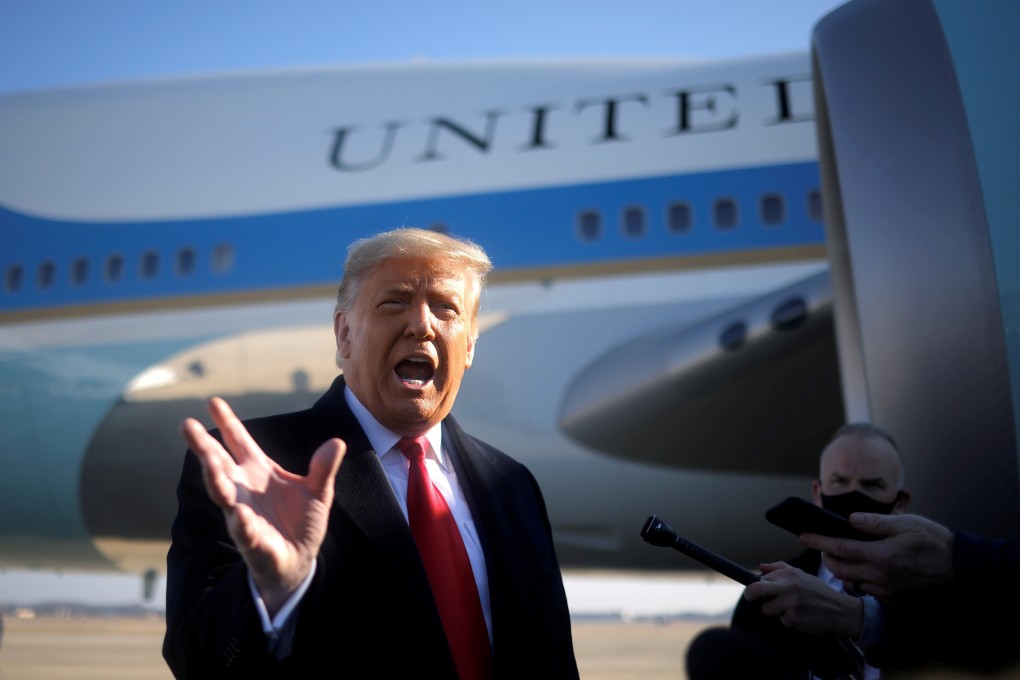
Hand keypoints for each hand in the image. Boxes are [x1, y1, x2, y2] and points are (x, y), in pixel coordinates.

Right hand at [181, 396, 345, 614]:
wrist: (299, 560)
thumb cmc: (302, 521)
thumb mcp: (319, 491)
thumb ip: (324, 468)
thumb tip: (337, 442)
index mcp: (259, 471)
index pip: (239, 441)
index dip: (227, 422)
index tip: (212, 400)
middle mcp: (244, 489)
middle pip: (219, 463)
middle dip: (203, 445)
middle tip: (186, 424)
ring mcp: (243, 513)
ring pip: (223, 493)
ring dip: (215, 477)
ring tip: (208, 460)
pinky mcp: (252, 540)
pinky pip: (244, 530)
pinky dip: (241, 522)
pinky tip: (238, 513)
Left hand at [743, 562, 864, 637]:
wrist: (841, 611)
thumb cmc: (819, 592)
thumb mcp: (802, 575)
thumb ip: (780, 568)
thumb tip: (761, 567)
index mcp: (789, 574)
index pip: (761, 578)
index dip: (756, 585)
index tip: (754, 590)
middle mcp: (788, 586)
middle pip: (754, 590)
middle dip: (750, 596)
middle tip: (752, 599)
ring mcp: (790, 603)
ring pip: (767, 609)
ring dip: (775, 611)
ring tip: (792, 608)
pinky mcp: (794, 618)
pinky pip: (781, 621)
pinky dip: (789, 621)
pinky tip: (801, 616)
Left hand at [800, 513, 954, 599]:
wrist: (959, 567)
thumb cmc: (933, 541)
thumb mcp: (905, 523)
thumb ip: (874, 522)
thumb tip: (850, 520)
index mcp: (879, 555)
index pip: (839, 549)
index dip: (819, 542)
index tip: (803, 535)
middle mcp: (879, 576)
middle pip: (839, 569)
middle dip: (825, 557)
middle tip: (822, 545)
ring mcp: (886, 590)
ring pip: (851, 583)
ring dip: (841, 570)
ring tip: (841, 556)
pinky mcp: (894, 598)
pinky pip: (867, 591)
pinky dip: (859, 580)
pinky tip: (863, 569)